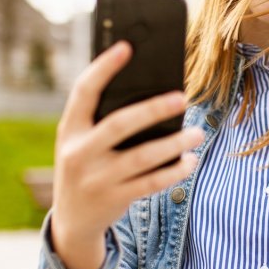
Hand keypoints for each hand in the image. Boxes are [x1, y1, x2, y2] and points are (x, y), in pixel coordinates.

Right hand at [50, 41, 204, 268]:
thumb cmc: (86, 166)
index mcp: (70, 129)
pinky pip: (151, 183)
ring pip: (142, 157)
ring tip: (197, 133)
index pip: (83, 91)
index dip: (103, 67)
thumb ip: (102, 119)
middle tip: (183, 97)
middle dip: (153, 109)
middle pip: (120, 124)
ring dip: (174, 143)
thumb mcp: (81, 142)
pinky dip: (174, 171)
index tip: (126, 47)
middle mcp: (79, 153)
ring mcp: (96, 179)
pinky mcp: (114, 199)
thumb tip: (151, 90)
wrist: (72, 221)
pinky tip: (190, 160)